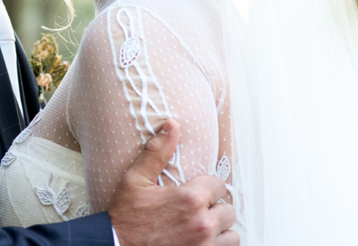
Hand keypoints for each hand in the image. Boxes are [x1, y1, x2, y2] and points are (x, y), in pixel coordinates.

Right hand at [108, 119, 237, 245]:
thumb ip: (157, 152)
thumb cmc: (126, 217)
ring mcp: (206, 245)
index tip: (193, 192)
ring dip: (219, 230)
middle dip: (213, 209)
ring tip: (200, 227)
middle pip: (228, 210)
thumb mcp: (136, 180)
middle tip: (194, 211)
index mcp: (190, 198)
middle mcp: (203, 223)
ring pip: (231, 233)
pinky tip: (200, 240)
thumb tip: (172, 125)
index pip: (219, 185)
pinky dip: (217, 245)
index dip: (206, 187)